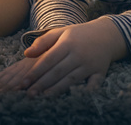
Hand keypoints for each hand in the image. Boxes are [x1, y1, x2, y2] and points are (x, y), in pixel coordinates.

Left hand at [0, 18, 127, 95]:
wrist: (107, 34)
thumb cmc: (79, 35)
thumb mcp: (61, 32)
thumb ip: (43, 41)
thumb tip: (26, 53)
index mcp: (67, 43)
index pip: (48, 59)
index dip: (35, 72)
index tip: (23, 82)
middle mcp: (78, 54)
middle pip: (58, 71)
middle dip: (42, 84)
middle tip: (29, 94)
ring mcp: (90, 64)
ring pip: (71, 79)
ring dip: (57, 89)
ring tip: (43, 97)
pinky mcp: (100, 72)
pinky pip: (92, 85)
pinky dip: (84, 91)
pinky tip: (74, 98)